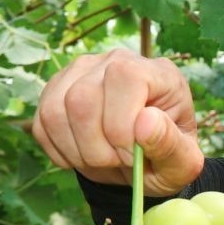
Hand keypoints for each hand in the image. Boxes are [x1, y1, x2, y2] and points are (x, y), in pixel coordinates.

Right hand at [31, 48, 205, 196]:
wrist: (141, 160)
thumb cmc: (165, 156)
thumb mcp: (182, 163)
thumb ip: (172, 146)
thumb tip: (145, 122)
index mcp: (156, 71)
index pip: (123, 78)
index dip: (122, 127)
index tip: (134, 156)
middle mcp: (115, 61)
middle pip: (82, 98)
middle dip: (97, 148)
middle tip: (116, 162)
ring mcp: (80, 72)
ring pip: (55, 111)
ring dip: (77, 151)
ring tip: (102, 160)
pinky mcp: (55, 92)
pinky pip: (41, 124)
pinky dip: (60, 152)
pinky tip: (83, 156)